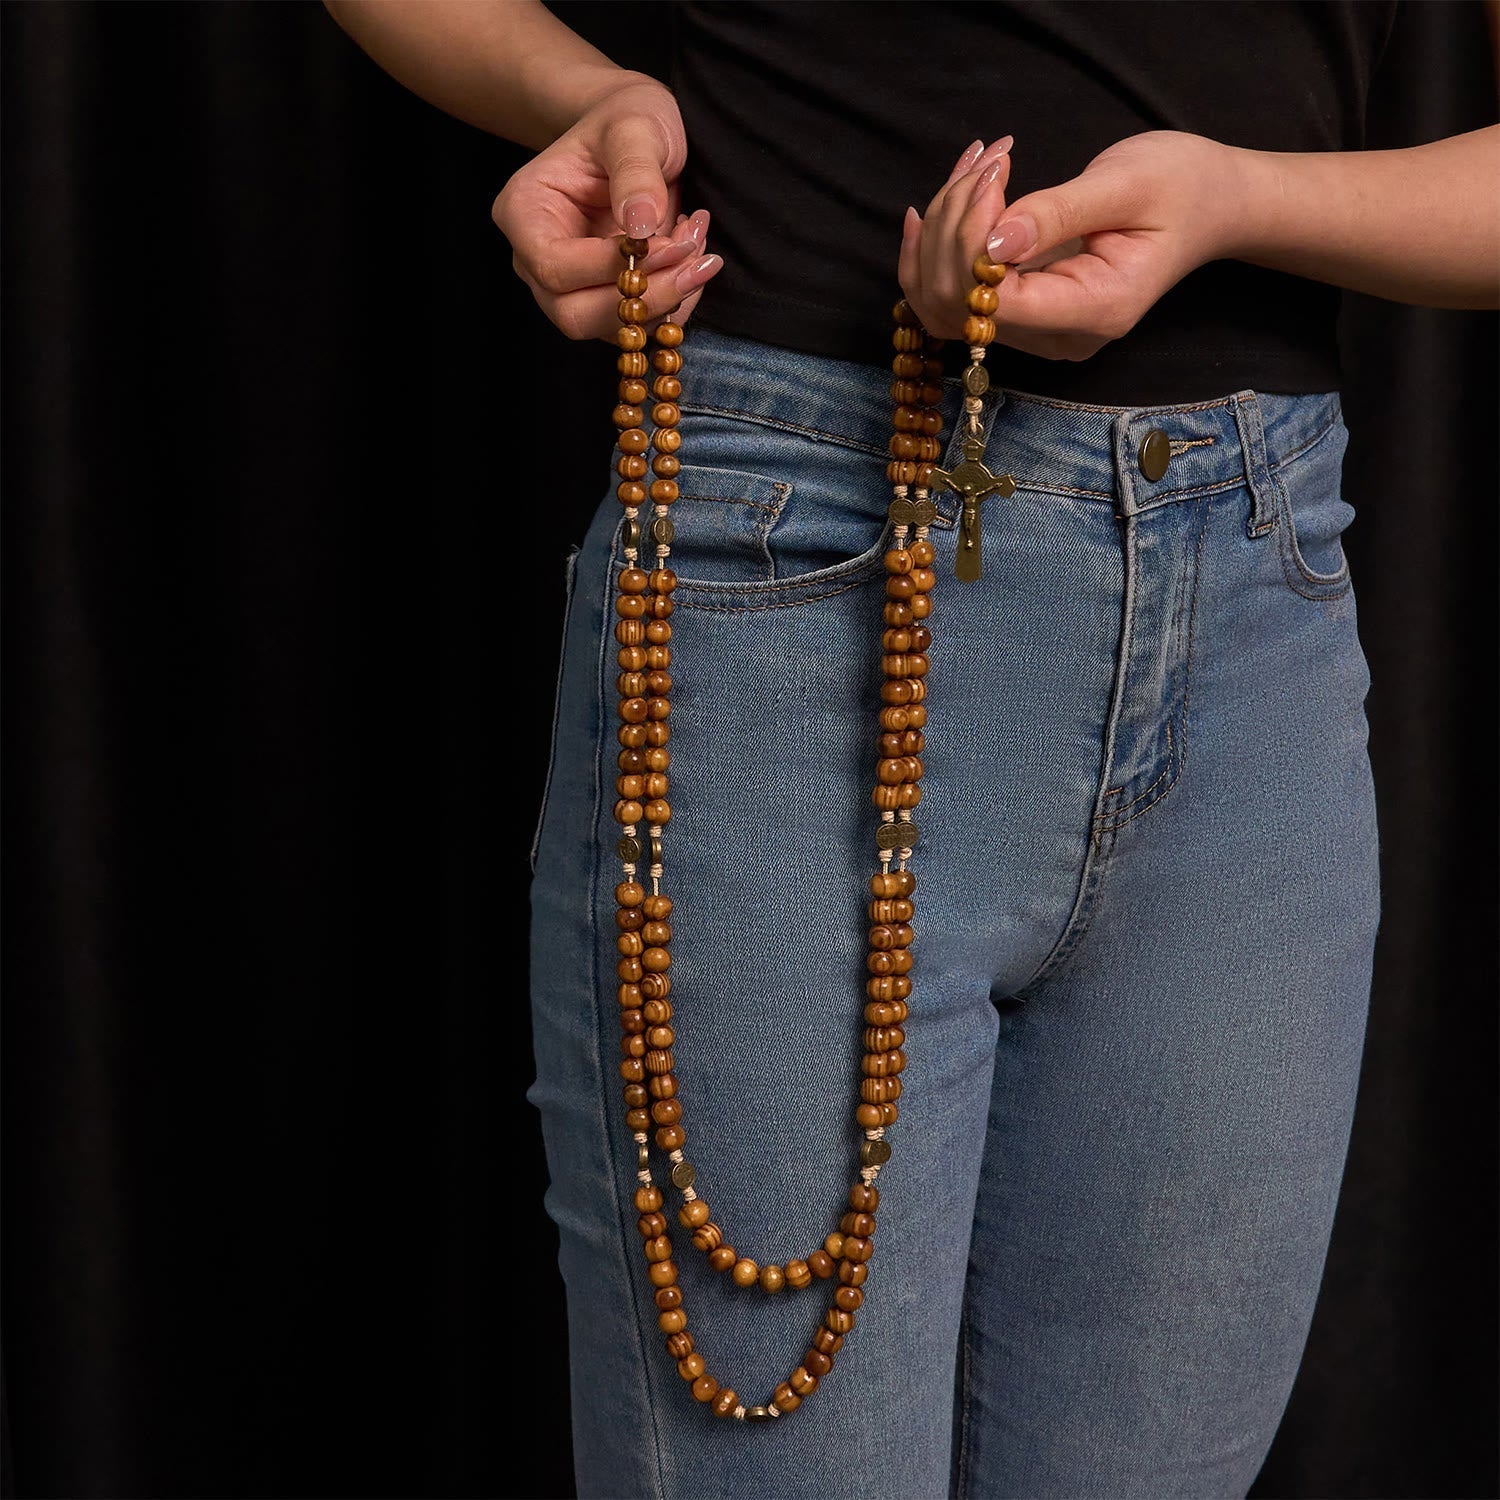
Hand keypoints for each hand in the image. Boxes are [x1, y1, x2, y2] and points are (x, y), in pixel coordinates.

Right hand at [490, 76, 723, 340]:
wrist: (637, 135)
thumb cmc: (626, 121)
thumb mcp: (634, 127)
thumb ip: (635, 171)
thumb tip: (639, 226)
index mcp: (524, 213)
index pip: (555, 267)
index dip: (613, 268)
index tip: (671, 241)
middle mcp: (536, 260)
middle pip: (575, 315)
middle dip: (645, 299)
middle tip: (698, 261)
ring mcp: (569, 288)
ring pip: (611, 328)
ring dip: (668, 301)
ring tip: (700, 246)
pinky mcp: (604, 301)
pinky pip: (638, 324)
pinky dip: (676, 302)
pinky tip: (694, 259)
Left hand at [900, 130, 1237, 360]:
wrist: (1207, 204)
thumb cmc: (1180, 186)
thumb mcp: (1126, 184)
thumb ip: (1057, 214)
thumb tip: (993, 241)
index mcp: (1095, 311)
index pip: (997, 300)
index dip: (972, 241)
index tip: (994, 176)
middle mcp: (1059, 336)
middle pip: (959, 305)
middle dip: (953, 224)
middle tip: (987, 160)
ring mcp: (1037, 332)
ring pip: (943, 303)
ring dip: (939, 232)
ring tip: (972, 167)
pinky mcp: (1020, 313)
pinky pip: (953, 298)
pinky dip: (933, 253)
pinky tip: (929, 212)